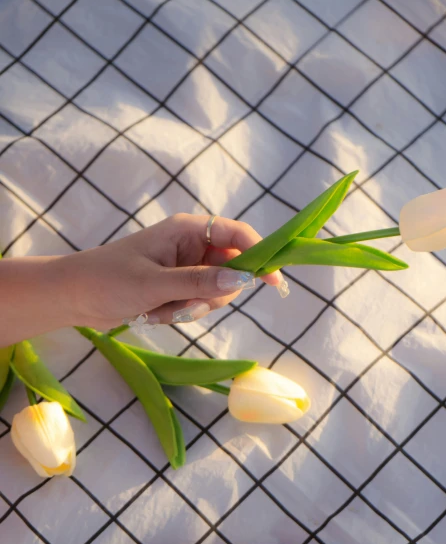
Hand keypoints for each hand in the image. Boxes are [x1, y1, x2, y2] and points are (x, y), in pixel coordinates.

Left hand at [66, 213, 282, 329]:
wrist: (73, 296)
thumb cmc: (108, 280)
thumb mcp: (155, 284)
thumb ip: (200, 282)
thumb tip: (243, 279)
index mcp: (188, 230)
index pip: (238, 234)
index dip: (261, 253)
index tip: (274, 280)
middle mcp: (192, 246)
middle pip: (231, 271)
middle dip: (211, 294)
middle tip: (184, 304)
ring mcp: (186, 268)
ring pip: (215, 292)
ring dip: (192, 307)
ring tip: (160, 308)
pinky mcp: (178, 286)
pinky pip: (198, 303)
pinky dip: (181, 313)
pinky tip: (154, 312)